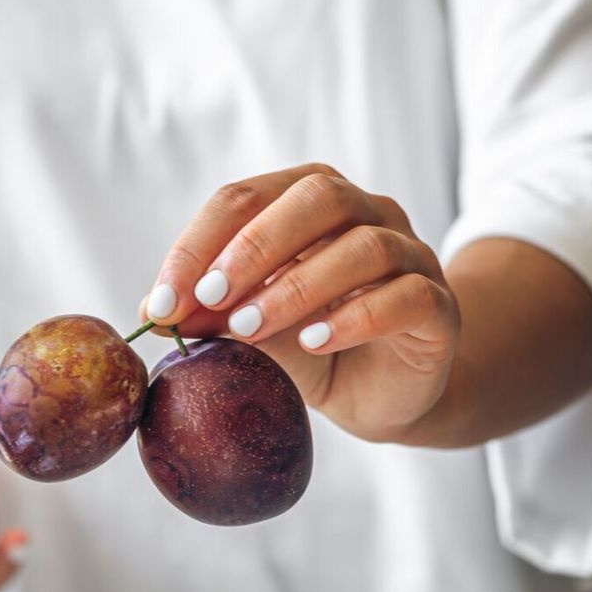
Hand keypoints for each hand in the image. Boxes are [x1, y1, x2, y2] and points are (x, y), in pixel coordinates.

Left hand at [143, 163, 460, 441]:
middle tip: (210, 297)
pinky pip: (405, 296)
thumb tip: (154, 312)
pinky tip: (314, 342)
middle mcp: (367, 213)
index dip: (199, 244)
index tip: (163, 299)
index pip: (246, 197)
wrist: (379, 394)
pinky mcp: (438, 306)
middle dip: (254, 246)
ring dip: (297, 286)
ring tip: (251, 327)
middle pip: (317, 197)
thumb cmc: (309, 348)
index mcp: (308, 202)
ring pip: (363, 246)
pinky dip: (355, 317)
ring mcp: (410, 255)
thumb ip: (211, 315)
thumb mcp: (250, 332)